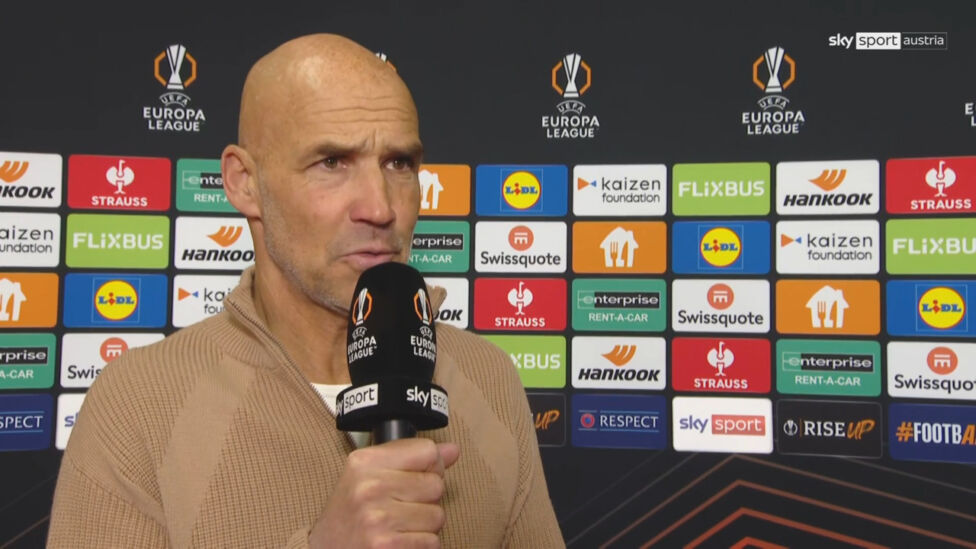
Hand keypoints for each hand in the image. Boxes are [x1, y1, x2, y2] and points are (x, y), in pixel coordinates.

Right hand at [309, 438, 460, 547]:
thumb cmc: (350, 513)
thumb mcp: (369, 475)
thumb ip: (411, 458)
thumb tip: (453, 450)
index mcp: (364, 462)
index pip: (427, 451)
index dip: (430, 466)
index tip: (415, 477)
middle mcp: (369, 486)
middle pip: (436, 484)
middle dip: (426, 499)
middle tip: (401, 507)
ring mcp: (378, 518)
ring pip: (437, 515)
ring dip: (424, 525)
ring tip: (399, 526)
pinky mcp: (387, 546)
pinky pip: (431, 542)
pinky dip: (420, 545)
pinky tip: (399, 541)